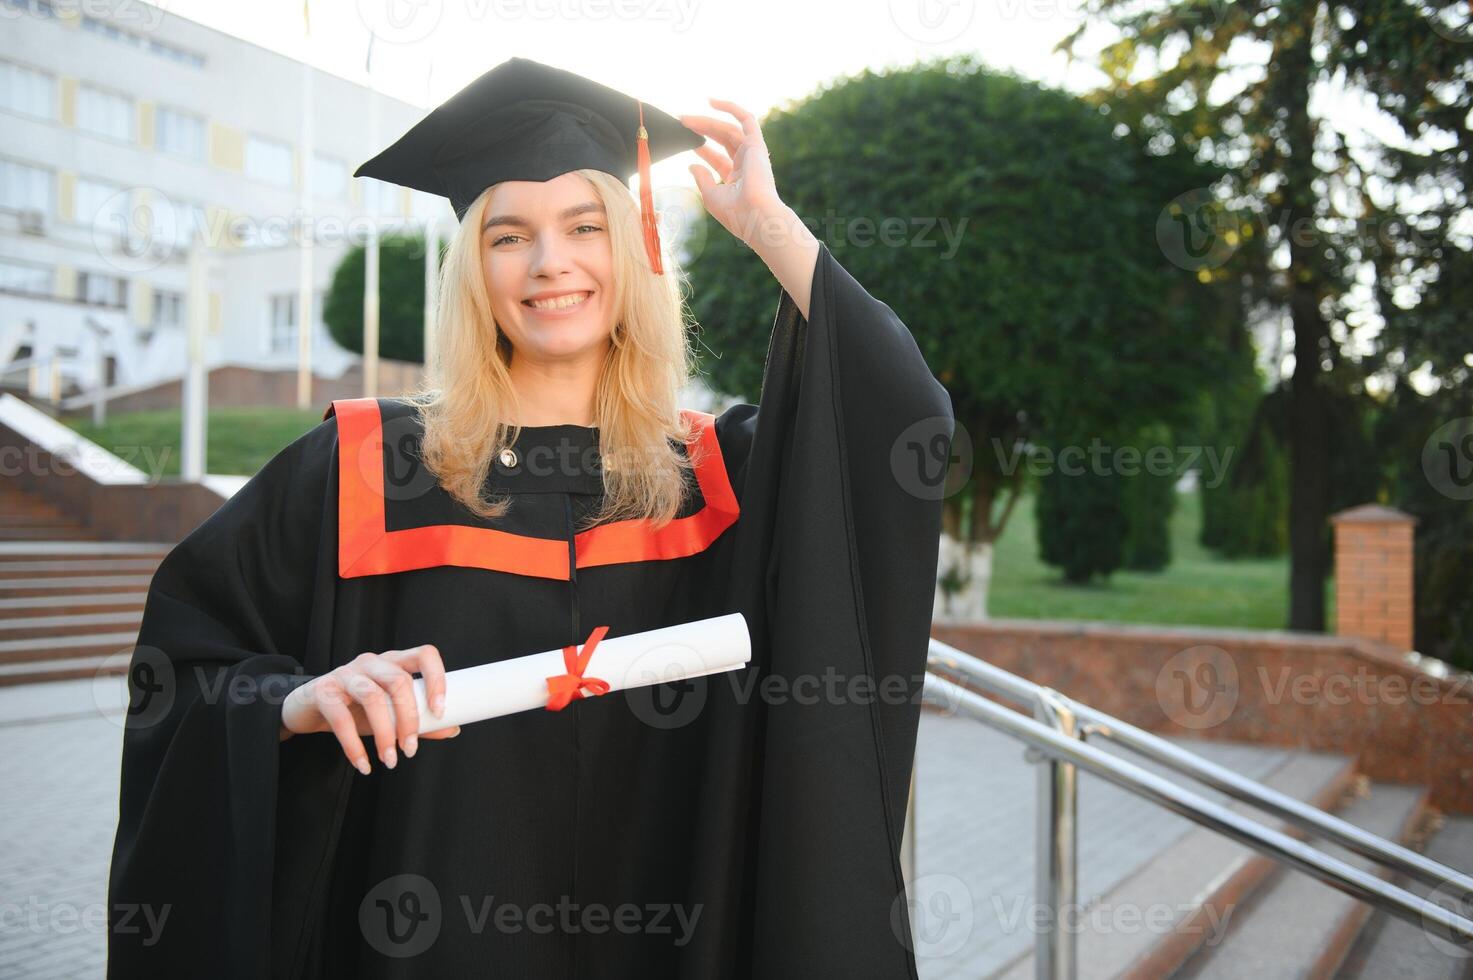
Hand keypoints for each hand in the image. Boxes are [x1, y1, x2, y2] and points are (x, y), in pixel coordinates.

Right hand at [279, 644, 459, 773]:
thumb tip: (452, 728)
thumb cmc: (355, 709)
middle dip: (409, 719)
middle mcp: (372, 662)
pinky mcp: (323, 690)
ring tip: (390, 760)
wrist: (308, 709)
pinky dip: (354, 745)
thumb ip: (419, 720)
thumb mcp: (389, 714)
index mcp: (393, 662)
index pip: (424, 655)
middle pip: (398, 681)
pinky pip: (341, 718)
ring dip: (385, 733)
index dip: (437, 679)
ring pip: (372, 697)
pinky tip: (363, 765)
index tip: (440, 711)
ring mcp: (346, 673)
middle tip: (409, 750)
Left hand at [680, 98, 789, 249]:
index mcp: (738, 179)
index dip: (702, 149)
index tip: (685, 141)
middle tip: (681, 122)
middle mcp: (747, 164)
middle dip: (701, 130)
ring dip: (706, 122)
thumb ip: (702, 179)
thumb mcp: (711, 196)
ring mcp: (753, 153)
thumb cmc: (735, 213)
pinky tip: (712, 102)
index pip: (718, 158)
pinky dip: (731, 108)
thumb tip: (692, 165)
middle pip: (721, 140)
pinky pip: (746, 119)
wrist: (756, 216)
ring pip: (727, 129)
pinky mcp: (756, 144)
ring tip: (684, 119)